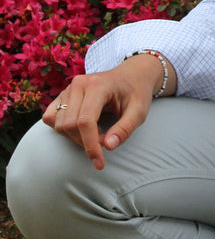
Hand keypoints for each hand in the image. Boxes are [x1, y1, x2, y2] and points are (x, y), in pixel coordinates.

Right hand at [43, 54, 171, 170]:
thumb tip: (108, 147)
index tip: (100, 163)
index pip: (85, 121)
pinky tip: (80, 129)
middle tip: (105, 141)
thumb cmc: (136, 93)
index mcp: (98, 85)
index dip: (91, 146)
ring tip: (96, 134)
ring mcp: (67, 89)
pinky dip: (63, 130)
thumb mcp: (139, 111)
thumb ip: (125, 129)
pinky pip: (50, 118)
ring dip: (75, 138)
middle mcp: (78, 84)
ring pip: (59, 124)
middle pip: (70, 125)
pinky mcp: (61, 95)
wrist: (131, 75)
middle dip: (86, 142)